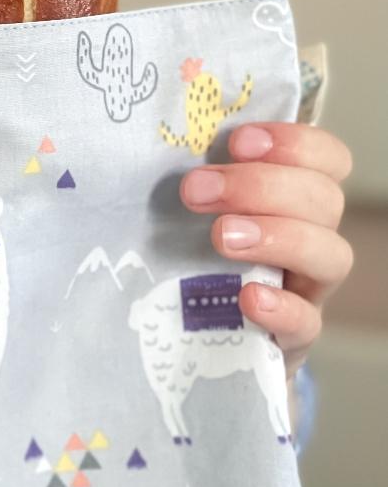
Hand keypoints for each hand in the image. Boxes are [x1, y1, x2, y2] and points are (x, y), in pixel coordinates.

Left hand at [180, 123, 352, 380]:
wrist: (193, 345)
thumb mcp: (192, 220)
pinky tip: (247, 297)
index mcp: (295, 203)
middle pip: (324, 201)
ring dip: (278, 237)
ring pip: (331, 256)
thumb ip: (196, 186)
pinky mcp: (291, 341)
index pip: (328, 161)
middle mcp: (311, 242)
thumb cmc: (193, 266)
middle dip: (260, 186)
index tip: (238, 141)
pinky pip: (306, 324)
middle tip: (195, 190)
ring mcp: (306, 293)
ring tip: (222, 236)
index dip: (295, 143)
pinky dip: (281, 307)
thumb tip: (155, 147)